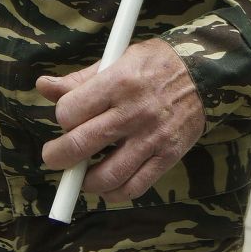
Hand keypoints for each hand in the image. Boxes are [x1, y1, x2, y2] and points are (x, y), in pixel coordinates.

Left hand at [39, 39, 204, 204]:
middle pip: (80, 145)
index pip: (70, 111)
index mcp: (118, 82)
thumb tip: (43, 86)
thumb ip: (80, 79)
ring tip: (82, 174)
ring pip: (106, 175)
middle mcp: (134, 111)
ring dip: (84, 182)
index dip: (61, 117)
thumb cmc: (157, 64)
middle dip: (57, 157)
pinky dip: (114, 193)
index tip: (66, 118)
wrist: (207, 73)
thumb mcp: (119, 58)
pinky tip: (107, 185)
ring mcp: (152, 137)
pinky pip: (134, 187)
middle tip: (54, 157)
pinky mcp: (168, 156)